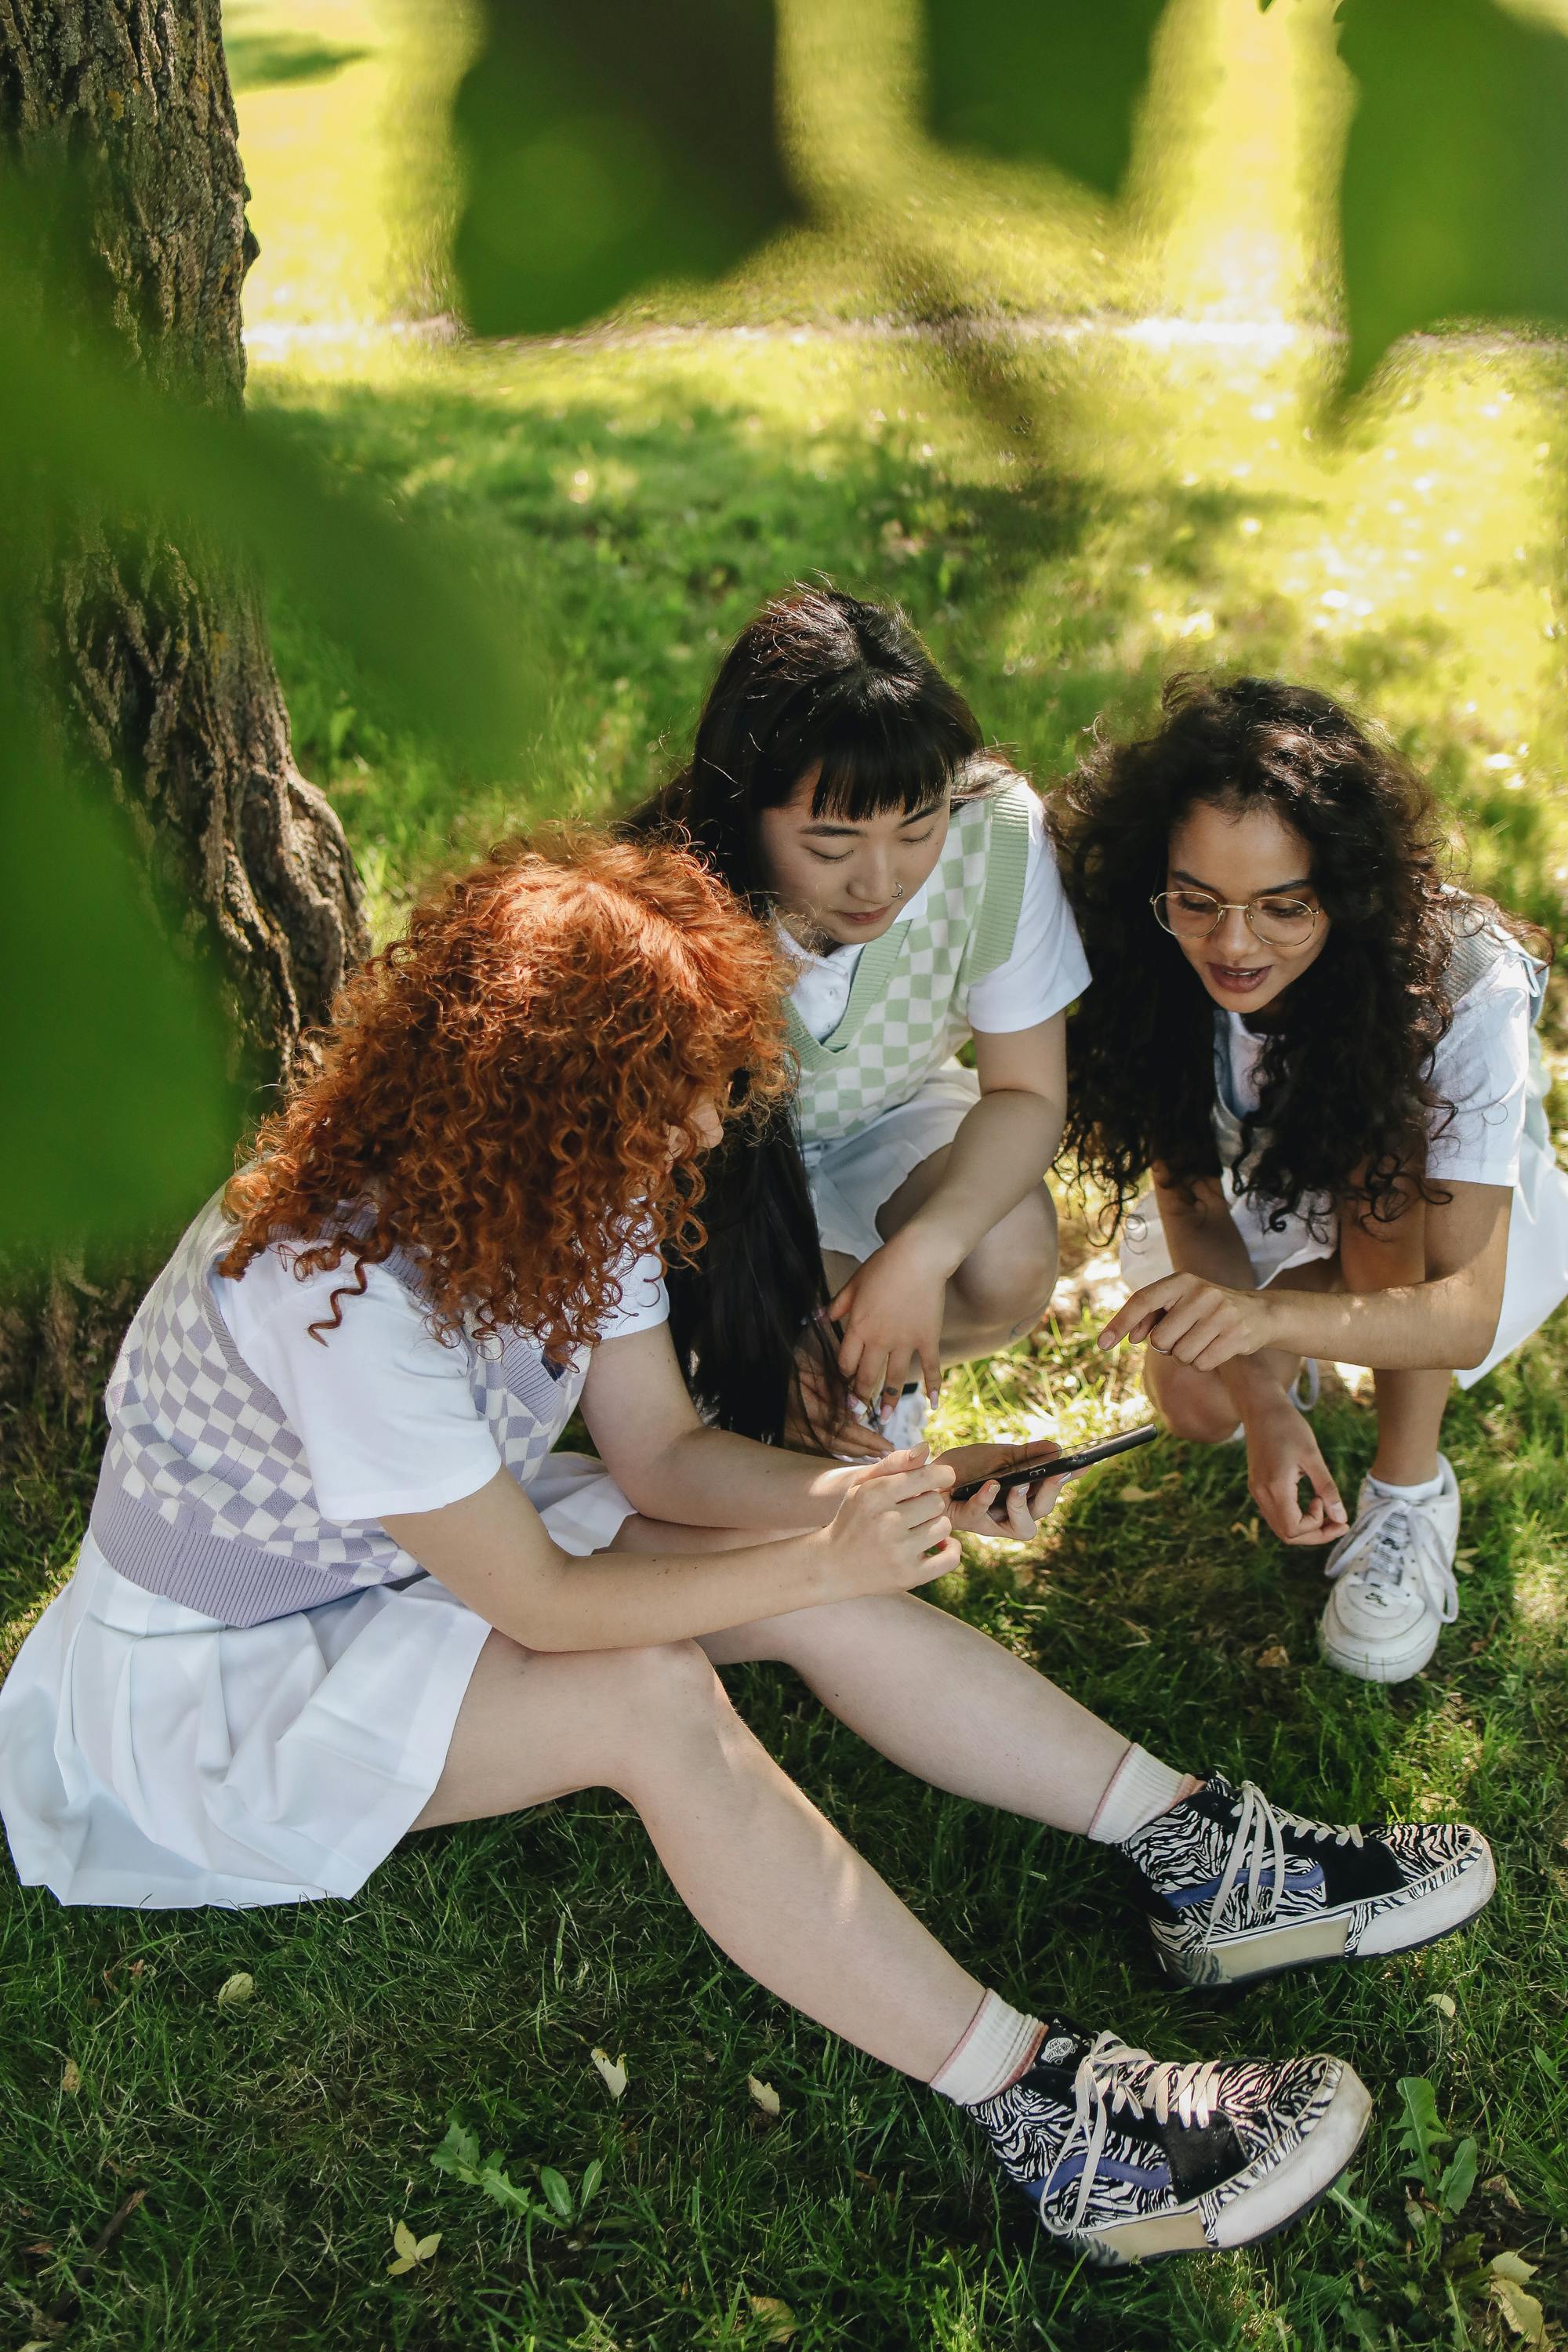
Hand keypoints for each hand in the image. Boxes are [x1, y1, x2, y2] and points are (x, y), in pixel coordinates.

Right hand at [785, 1351, 891, 1460]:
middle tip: (886, 1454)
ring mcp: (793, 1431)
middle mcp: (798, 1423)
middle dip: (863, 1449)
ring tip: (875, 1456)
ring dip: (853, 1453)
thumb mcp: (813, 1366)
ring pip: (828, 1447)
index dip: (864, 1437)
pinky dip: (837, 1451)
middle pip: (837, 1443)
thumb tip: (857, 1408)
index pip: (841, 1427)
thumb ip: (835, 1386)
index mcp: (805, 1405)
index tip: (885, 1443)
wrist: (765, 1375)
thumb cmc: (790, 1364)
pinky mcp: (791, 1433)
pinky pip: (818, 1446)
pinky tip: (851, 1454)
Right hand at [820, 1445, 957, 1594]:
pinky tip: (938, 1547)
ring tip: (918, 1530)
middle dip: (930, 1504)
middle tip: (915, 1511)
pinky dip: (951, 1550)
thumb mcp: (863, 1486)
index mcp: (875, 1495)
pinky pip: (951, 1557)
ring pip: (944, 1527)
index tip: (940, 1480)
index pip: (927, 1477)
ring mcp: (898, 1552)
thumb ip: (894, 1463)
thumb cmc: (854, 1519)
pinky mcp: (909, 1576)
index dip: (941, 1476)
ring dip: (935, 1527)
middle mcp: (887, 1522)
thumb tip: (926, 1447)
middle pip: (936, 1502)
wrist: (833, 1566)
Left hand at [827, 1225, 952, 1409]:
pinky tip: (932, 1405)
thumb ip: (837, 1305)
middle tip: (856, 1413)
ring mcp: (905, 1342)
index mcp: (858, 1327)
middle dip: (859, 1397)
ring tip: (884, 1418)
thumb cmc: (884, 1265)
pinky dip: (932, 1387)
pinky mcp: (927, 1339)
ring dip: (888, 1401)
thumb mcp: (853, 1283)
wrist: (918, 1257)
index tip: (842, 1385)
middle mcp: (879, 1340)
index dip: (843, 1376)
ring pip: (894, 1379)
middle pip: (867, 1376)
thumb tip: (817, 1318)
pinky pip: (929, 1368)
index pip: (846, 1362)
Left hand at [936, 1441, 1067, 1539]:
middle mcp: (1011, 1513)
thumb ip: (1029, 1455)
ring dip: (1023, 1506)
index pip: (1051, 1490)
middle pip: (1041, 1513)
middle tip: (1052, 1474)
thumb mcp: (1000, 1455)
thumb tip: (1058, 1449)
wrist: (930, 1475)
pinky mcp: (968, 1520)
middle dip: (1049, 1494)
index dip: (1068, 1481)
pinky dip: (988, 1500)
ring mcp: (991, 1521)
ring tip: (1019, 1486)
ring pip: (1022, 1527)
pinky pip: (982, 1515)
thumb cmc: (966, 1469)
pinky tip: (991, 1485)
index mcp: (1022, 1496)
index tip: (1084, 1464)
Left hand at [1098, 1272, 1275, 1370]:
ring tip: (1204, 1339)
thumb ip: (1153, 1315)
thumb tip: (1132, 1337)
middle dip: (1168, 1346)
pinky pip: (1201, 1364)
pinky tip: (1217, 1347)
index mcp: (1182, 1280)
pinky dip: (1204, 1363)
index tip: (1102, 1344)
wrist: (1260, 1313)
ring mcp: (1220, 1313)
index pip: (1142, 1301)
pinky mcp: (1236, 1335)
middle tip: (1186, 1335)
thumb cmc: (1209, 1310)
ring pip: (1181, 1356)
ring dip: (1187, 1356)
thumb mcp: (1182, 1301)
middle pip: (1160, 1340)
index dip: (1119, 1323)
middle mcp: (1201, 1293)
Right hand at [1242, 1395, 1346, 1545]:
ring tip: (1327, 1511)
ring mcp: (1257, 1491)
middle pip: (1287, 1534)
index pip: (1294, 1529)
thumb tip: (1341, 1517)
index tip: (1332, 1507)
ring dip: (1306, 1527)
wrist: (1261, 1408)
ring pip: (1281, 1527)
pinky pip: (1277, 1514)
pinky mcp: (1258, 1486)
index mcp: (1275, 1487)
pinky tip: (1311, 1502)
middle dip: (1315, 1534)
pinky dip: (1296, 1516)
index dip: (1319, 1528)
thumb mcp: (1313, 1456)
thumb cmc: (1288, 1426)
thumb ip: (1327, 1489)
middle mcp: (1261, 1494)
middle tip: (1338, 1521)